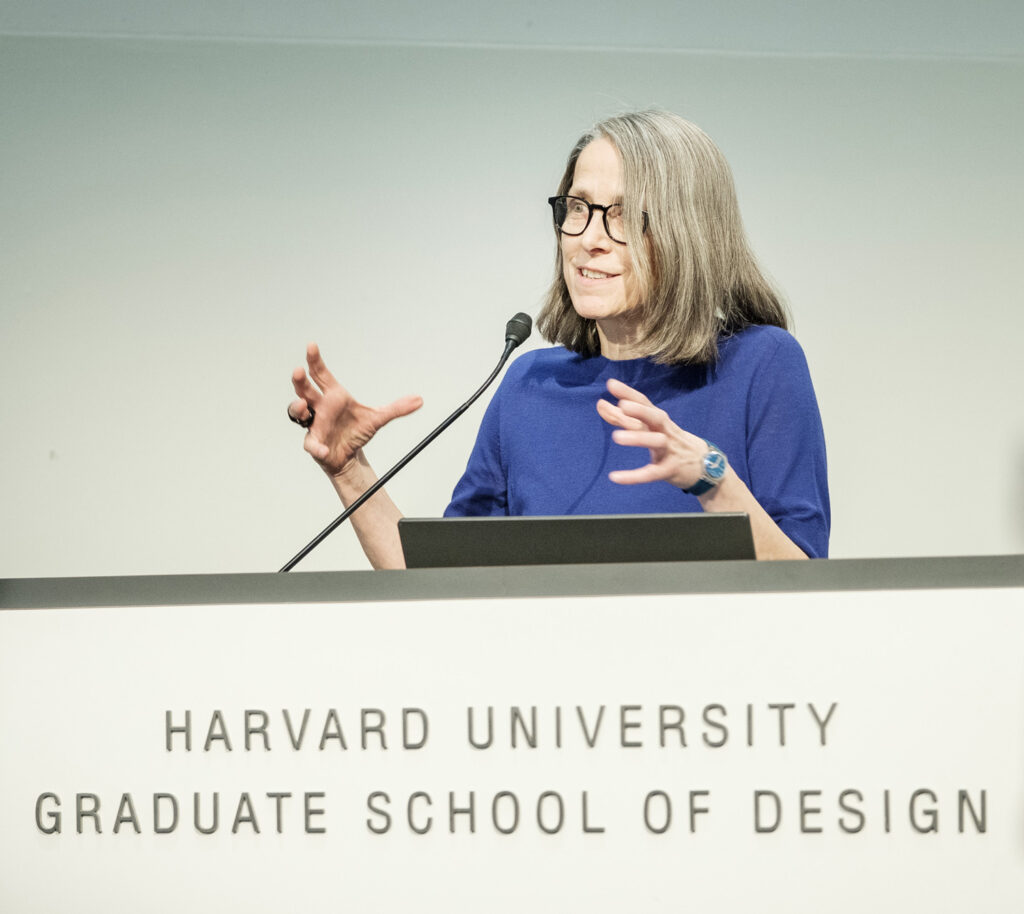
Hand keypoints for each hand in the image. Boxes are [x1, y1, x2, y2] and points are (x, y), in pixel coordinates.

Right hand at [288, 343, 422, 476]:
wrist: (350, 455)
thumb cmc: (357, 431)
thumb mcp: (378, 418)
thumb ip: (397, 408)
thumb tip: (419, 400)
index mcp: (334, 396)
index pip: (321, 374)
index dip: (315, 360)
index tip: (311, 346)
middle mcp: (320, 407)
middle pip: (304, 389)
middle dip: (300, 380)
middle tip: (299, 371)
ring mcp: (315, 424)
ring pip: (297, 412)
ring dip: (297, 407)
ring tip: (304, 406)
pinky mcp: (314, 443)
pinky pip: (311, 443)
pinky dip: (316, 446)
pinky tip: (323, 449)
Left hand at [595, 377, 711, 490]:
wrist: (706, 465)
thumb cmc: (671, 442)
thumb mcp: (650, 428)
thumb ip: (623, 418)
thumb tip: (600, 404)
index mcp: (659, 420)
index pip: (645, 403)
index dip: (629, 393)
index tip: (611, 384)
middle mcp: (666, 431)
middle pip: (655, 417)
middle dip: (640, 410)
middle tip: (622, 405)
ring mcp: (670, 450)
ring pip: (656, 442)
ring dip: (638, 438)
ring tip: (616, 437)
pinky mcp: (670, 470)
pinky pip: (651, 473)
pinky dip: (633, 476)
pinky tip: (615, 477)